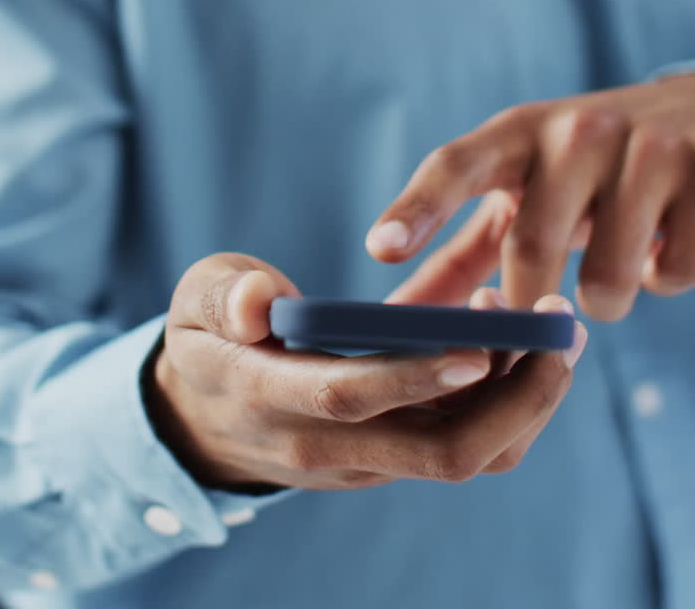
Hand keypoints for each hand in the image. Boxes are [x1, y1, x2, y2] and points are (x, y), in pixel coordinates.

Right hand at [145, 251, 585, 492]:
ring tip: (550, 324)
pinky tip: (514, 333)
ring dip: (523, 399)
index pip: (351, 398)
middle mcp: (328, 446)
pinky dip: (505, 396)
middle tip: (558, 329)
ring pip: (467, 455)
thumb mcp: (196, 301)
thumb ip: (226, 294)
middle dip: (515, 400)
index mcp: (271, 398)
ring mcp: (367, 461)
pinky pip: (465, 441)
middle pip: (440, 453)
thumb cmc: (206, 340)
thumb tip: (260, 301)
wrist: (201, 419)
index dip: (415, 377)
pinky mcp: (392, 457)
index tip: (478, 344)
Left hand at [365, 73, 694, 319]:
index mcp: (517, 133)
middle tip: (544, 314)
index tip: (379, 248)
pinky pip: (672, 275)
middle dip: (532, 305)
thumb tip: (392, 322)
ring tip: (617, 259)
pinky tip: (666, 240)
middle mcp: (576, 130)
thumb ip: (455, 257)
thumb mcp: (521, 192)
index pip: (454, 165)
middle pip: (532, 249)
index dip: (417, 208)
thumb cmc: (583, 172)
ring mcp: (646, 150)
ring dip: (606, 299)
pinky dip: (666, 278)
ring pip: (608, 282)